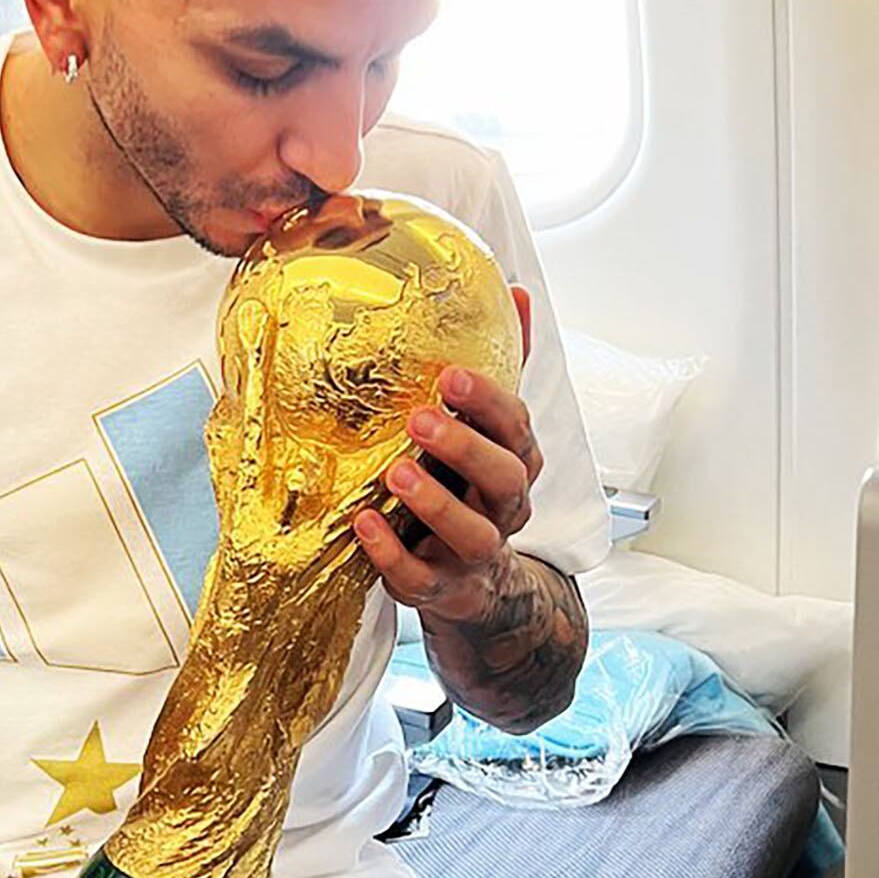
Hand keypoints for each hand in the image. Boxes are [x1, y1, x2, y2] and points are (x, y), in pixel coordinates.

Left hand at [353, 285, 544, 624]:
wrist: (473, 581)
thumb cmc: (470, 486)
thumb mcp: (488, 427)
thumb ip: (501, 364)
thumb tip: (513, 290)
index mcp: (515, 460)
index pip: (515, 425)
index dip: (487, 401)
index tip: (449, 375)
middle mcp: (504, 506)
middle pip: (504, 478)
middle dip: (464, 448)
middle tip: (418, 420)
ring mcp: (473, 552)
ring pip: (472, 534)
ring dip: (434, 502)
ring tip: (394, 473)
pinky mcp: (439, 587)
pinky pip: (420, 577)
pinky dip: (391, 554)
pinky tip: (363, 524)